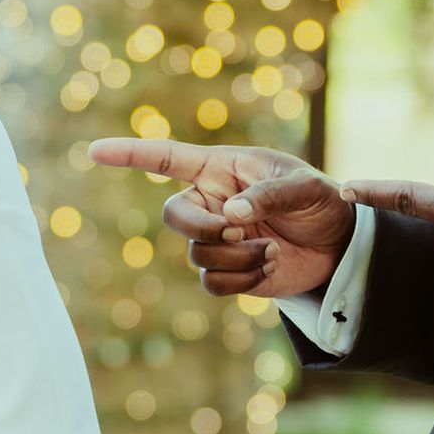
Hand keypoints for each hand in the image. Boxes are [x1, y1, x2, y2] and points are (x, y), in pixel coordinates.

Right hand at [90, 136, 353, 299]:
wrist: (338, 245)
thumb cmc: (322, 200)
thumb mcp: (304, 187)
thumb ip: (268, 195)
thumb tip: (231, 215)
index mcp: (220, 169)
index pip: (166, 159)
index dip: (130, 155)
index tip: (94, 151)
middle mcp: (211, 202)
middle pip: (174, 216)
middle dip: (204, 228)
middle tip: (240, 229)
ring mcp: (216, 239)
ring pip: (198, 255)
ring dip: (237, 256)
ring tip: (273, 250)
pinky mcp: (228, 271)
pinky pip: (213, 283)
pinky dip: (242, 279)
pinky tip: (269, 267)